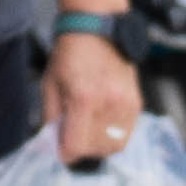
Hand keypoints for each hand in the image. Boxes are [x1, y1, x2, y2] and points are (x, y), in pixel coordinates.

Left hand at [41, 27, 140, 167]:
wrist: (97, 30)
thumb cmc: (69, 56)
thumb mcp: (49, 86)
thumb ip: (51, 119)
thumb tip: (53, 146)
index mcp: (83, 98)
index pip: (76, 146)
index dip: (65, 154)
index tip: (61, 151)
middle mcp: (109, 103)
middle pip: (96, 150)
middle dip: (82, 150)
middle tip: (73, 140)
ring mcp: (126, 103)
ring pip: (114, 146)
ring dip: (99, 146)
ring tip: (88, 133)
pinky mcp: (137, 102)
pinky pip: (126, 134)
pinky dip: (113, 136)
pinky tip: (102, 124)